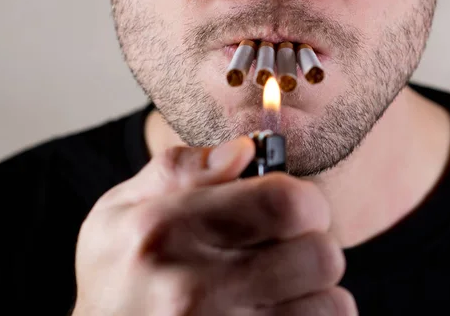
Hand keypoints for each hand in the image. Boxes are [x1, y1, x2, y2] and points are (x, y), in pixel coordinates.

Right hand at [72, 137, 356, 315]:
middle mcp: (195, 289)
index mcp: (167, 231)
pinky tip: (277, 312)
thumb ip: (182, 169)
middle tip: (287, 248)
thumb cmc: (116, 275)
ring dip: (316, 290)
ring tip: (279, 286)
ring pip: (333, 305)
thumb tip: (245, 149)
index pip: (285, 205)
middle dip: (313, 244)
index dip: (306, 200)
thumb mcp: (120, 208)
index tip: (294, 207)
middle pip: (321, 256)